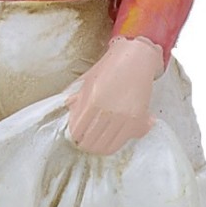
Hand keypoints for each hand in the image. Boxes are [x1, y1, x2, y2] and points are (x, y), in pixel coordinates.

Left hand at [67, 37, 162, 155]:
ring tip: (96, 144)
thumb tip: (68, 111)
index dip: (74, 136)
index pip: (78, 130)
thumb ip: (77, 99)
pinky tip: (109, 140)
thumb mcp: (88, 80)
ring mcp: (124, 118)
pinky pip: (122, 141)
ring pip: (106, 146)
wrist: (137, 59)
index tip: (75, 137)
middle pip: (91, 142)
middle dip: (85, 144)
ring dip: (99, 147)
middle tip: (84, 143)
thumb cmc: (111, 66)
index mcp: (93, 101)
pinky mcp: (137, 120)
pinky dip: (114, 144)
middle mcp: (109, 112)